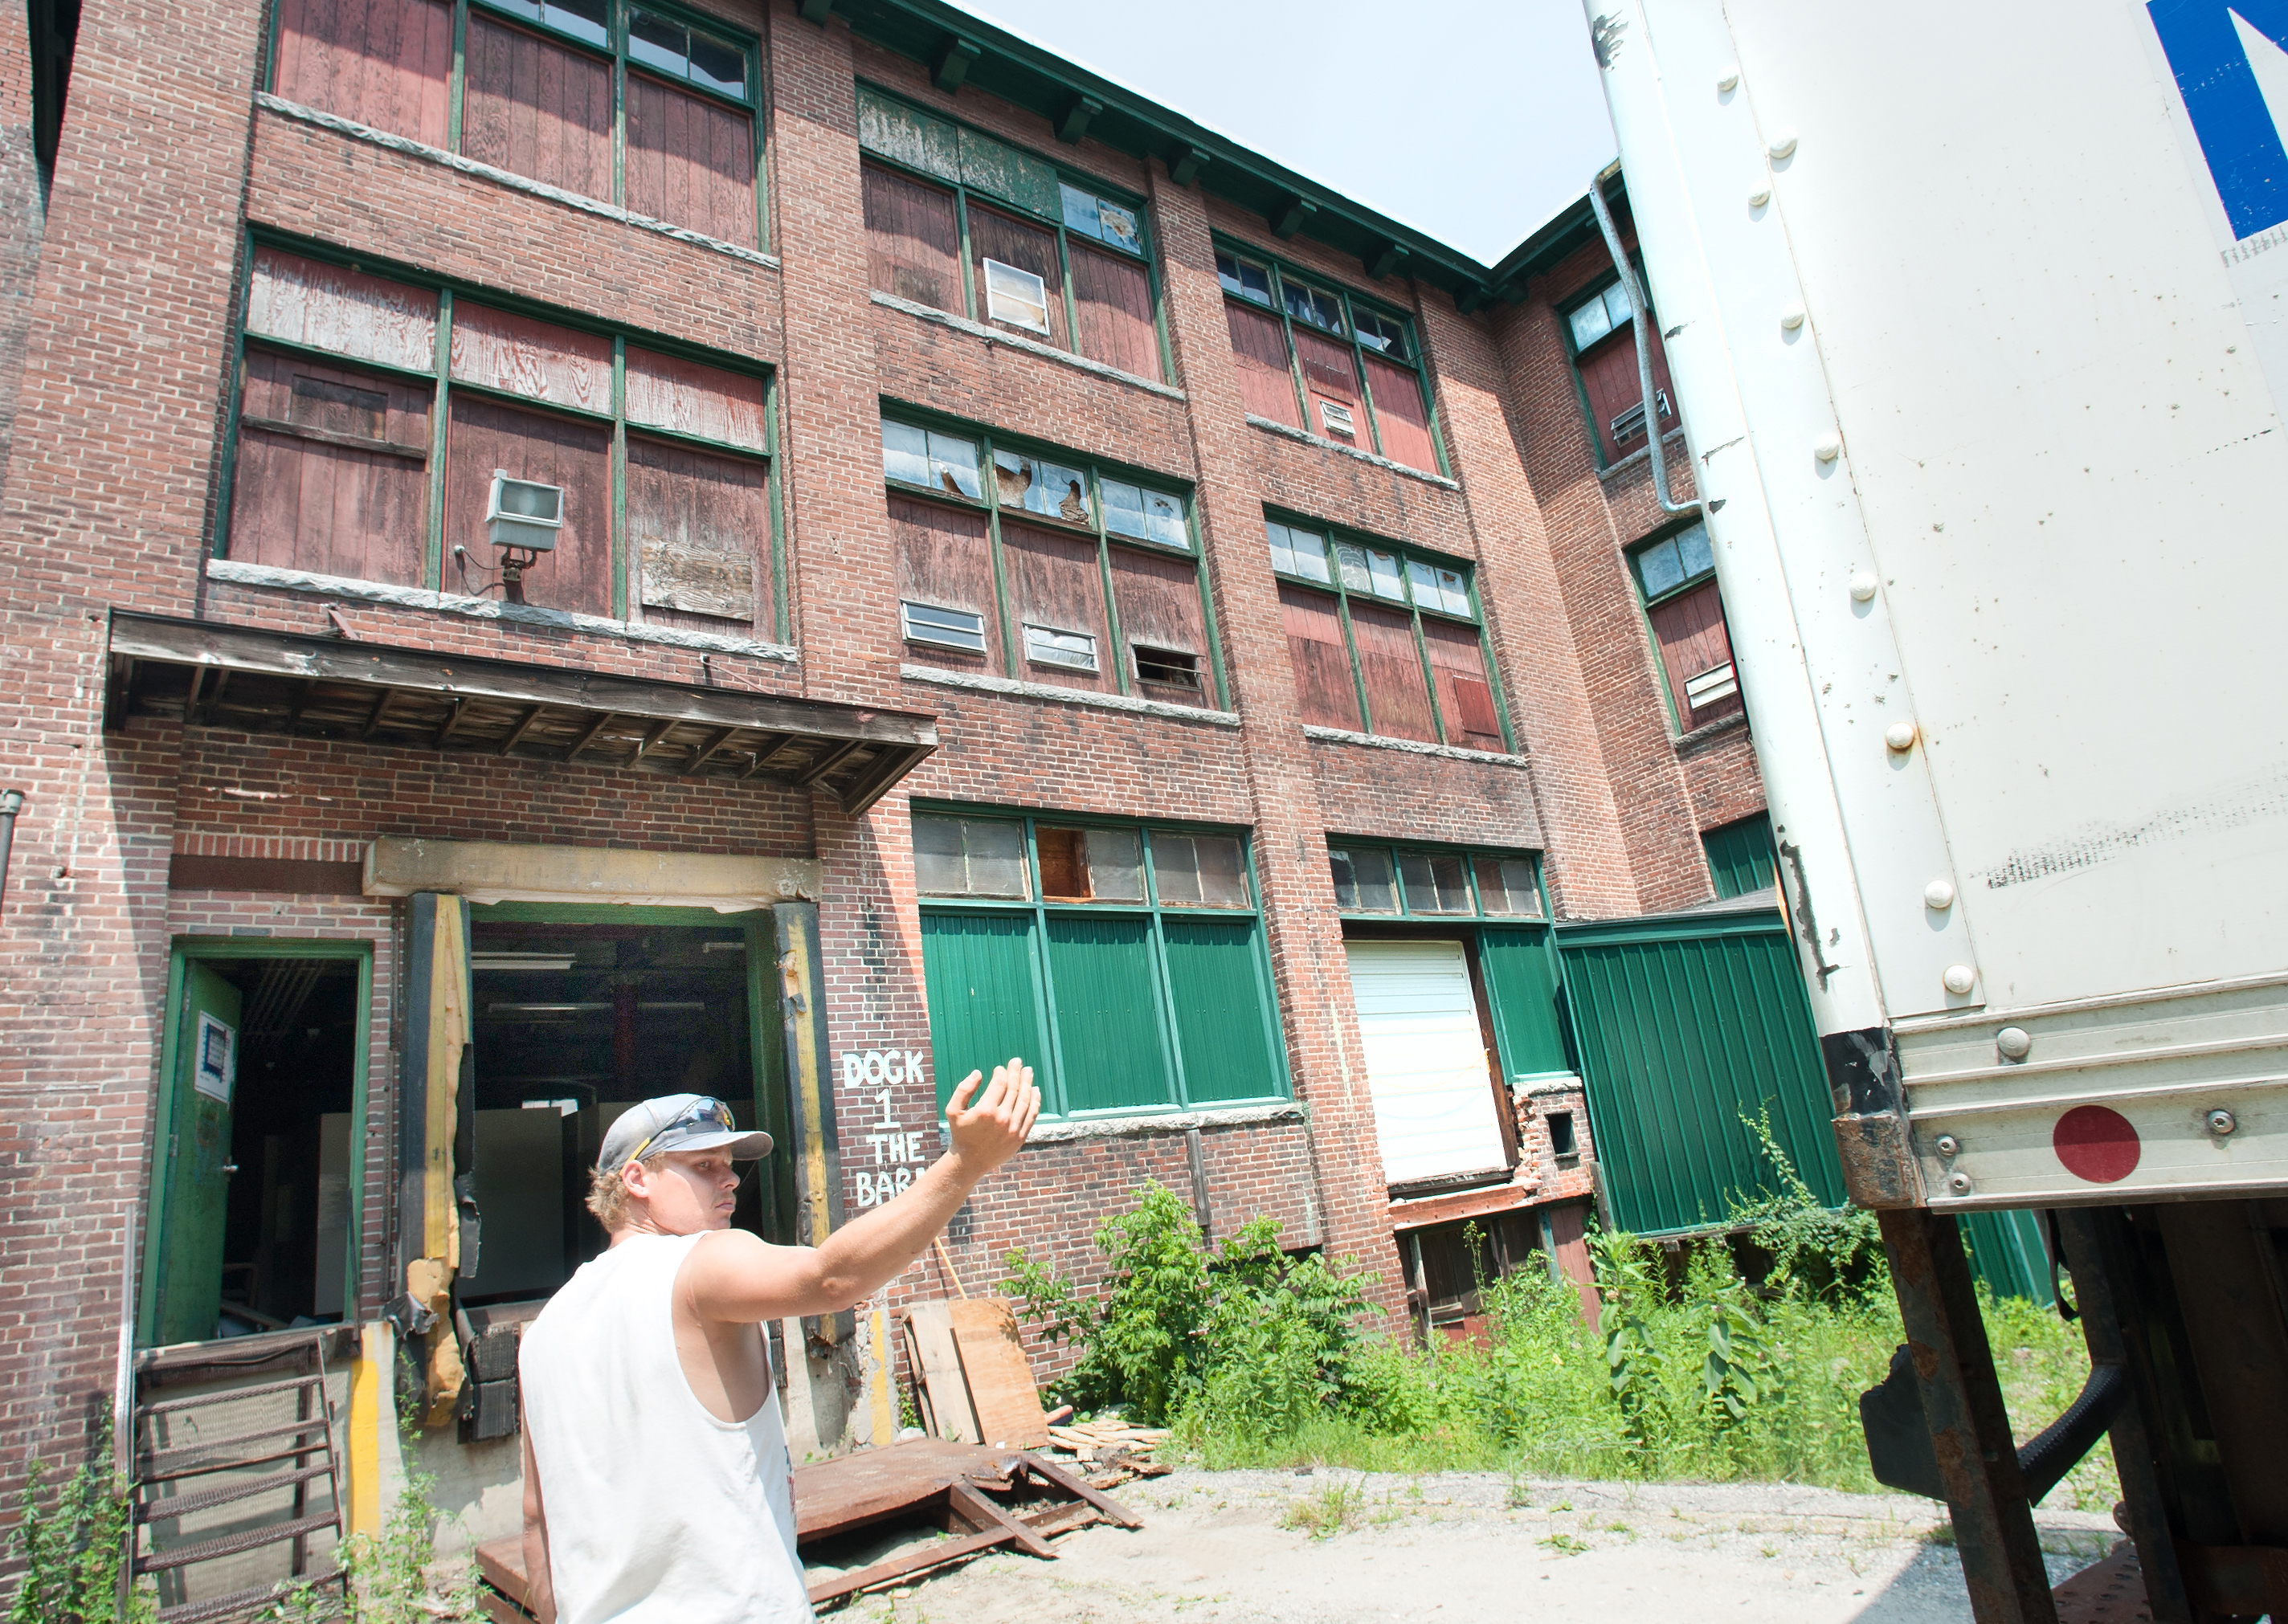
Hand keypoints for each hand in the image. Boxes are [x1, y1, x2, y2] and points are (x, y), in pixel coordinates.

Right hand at [944, 1057, 1039, 1177]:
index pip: (1000, 1084)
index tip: (1000, 1068)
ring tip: (1028, 1071)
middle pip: (1014, 1089)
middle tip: (1017, 1062)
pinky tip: (1035, 1090)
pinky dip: (1035, 1101)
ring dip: (1028, 1083)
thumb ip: (963, 1089)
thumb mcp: (953, 1110)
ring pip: (1025, 1100)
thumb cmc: (960, 1133)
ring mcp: (1013, 1128)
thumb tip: (979, 1073)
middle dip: (1016, 1073)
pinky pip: (1031, 1115)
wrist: (970, 1161)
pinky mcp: (1020, 1137)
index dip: (1001, 1073)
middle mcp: (1002, 1119)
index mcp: (986, 1110)